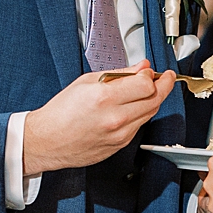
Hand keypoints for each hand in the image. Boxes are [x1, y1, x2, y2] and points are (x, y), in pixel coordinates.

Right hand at [22, 63, 174, 176]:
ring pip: (150, 113)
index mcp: (104, 98)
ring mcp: (120, 134)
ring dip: (153, 99)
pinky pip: (139, 125)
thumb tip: (140, 67)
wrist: (47, 141)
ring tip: (148, 89)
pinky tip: (133, 106)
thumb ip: (118, 73)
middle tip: (164, 77)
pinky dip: (141, 113)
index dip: (152, 76)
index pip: (146, 85)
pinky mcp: (120, 145)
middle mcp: (115, 118)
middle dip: (163, 85)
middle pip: (154, 100)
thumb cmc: (61, 112)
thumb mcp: (86, 82)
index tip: (151, 71)